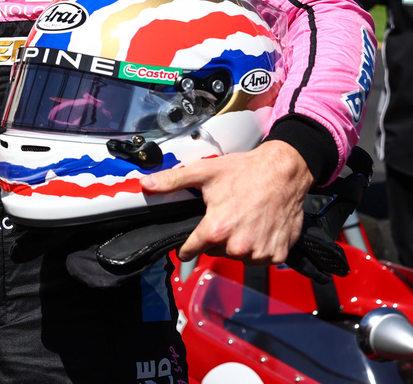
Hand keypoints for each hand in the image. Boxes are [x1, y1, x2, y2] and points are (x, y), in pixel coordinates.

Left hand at [138, 140, 313, 263]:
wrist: (284, 172)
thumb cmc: (245, 171)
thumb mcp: (204, 172)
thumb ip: (172, 181)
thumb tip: (145, 184)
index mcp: (216, 229)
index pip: (191, 251)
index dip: (187, 247)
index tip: (186, 246)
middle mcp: (238, 246)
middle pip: (215, 252)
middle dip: (215, 238)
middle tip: (224, 217)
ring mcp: (259, 252)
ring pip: (237, 257)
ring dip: (237, 245)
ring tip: (243, 221)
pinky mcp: (278, 254)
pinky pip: (259, 259)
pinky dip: (257, 248)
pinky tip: (258, 229)